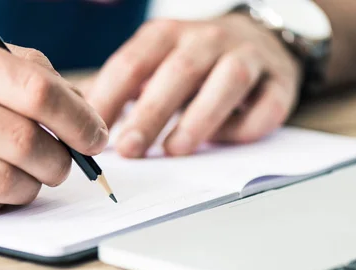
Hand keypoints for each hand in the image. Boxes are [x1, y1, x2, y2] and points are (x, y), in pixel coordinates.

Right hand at [0, 28, 107, 221]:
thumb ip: (24, 73)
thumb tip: (83, 114)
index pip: (35, 91)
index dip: (78, 119)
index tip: (95, 137)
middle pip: (25, 142)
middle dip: (61, 162)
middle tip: (63, 164)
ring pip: (6, 184)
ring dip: (31, 186)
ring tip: (26, 176)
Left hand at [86, 14, 302, 157]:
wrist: (257, 39)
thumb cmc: (193, 61)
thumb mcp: (153, 61)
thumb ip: (121, 86)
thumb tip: (75, 115)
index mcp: (168, 35)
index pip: (132, 62)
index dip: (110, 97)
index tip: (90, 131)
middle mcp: (208, 39)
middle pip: (178, 72)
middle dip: (150, 112)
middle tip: (129, 149)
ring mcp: (248, 56)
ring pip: (228, 80)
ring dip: (200, 117)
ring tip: (175, 149)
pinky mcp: (280, 81)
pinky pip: (268, 104)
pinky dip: (246, 126)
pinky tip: (223, 141)